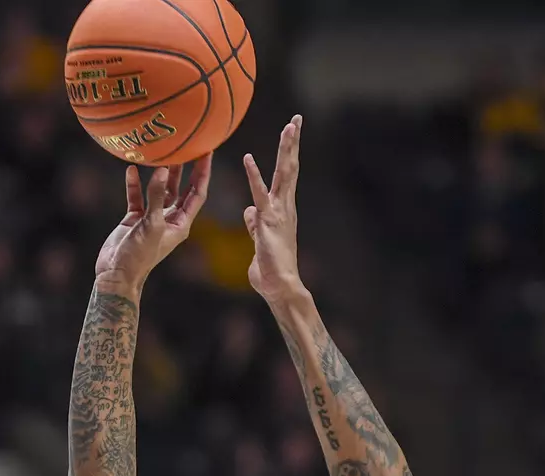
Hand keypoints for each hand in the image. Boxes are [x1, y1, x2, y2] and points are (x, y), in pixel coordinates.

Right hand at [94, 154, 212, 290]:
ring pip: (159, 191)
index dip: (203, 173)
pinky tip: (132, 169)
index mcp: (181, 223)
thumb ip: (156, 197)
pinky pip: (137, 197)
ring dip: (161, 174)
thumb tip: (160, 170)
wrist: (116, 273)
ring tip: (162, 152)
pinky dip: (135, 184)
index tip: (207, 152)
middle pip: (181, 189)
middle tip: (189, 146)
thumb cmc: (139, 256)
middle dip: (186, 169)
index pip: (197, 193)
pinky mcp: (135, 219)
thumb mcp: (151, 225)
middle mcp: (169, 219)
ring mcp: (152, 218)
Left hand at [244, 115, 304, 304]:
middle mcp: (284, 207)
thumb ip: (255, 224)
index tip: (291, 133)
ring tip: (289, 127)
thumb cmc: (270, 269)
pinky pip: (259, 194)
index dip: (288, 154)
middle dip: (292, 144)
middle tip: (296, 119)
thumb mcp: (258, 241)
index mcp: (281, 210)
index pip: (286, 176)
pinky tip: (248, 158)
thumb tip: (249, 211)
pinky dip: (254, 176)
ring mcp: (278, 213)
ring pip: (284, 175)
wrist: (280, 287)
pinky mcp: (267, 222)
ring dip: (286, 150)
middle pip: (290, 169)